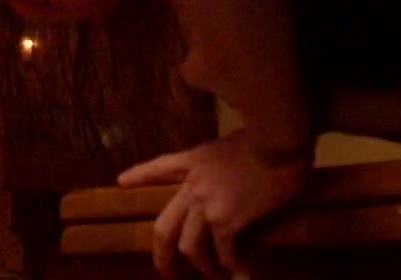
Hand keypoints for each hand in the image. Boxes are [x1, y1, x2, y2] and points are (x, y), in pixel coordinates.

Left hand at [117, 129, 311, 278]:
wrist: (279, 133)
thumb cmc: (269, 134)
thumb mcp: (237, 144)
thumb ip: (228, 167)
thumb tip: (236, 189)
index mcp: (196, 160)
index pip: (161, 167)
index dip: (140, 175)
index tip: (121, 182)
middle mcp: (193, 184)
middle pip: (164, 226)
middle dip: (162, 255)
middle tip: (168, 273)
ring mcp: (206, 203)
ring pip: (188, 246)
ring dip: (202, 265)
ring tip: (213, 275)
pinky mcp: (225, 219)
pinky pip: (223, 251)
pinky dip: (231, 263)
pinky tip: (240, 269)